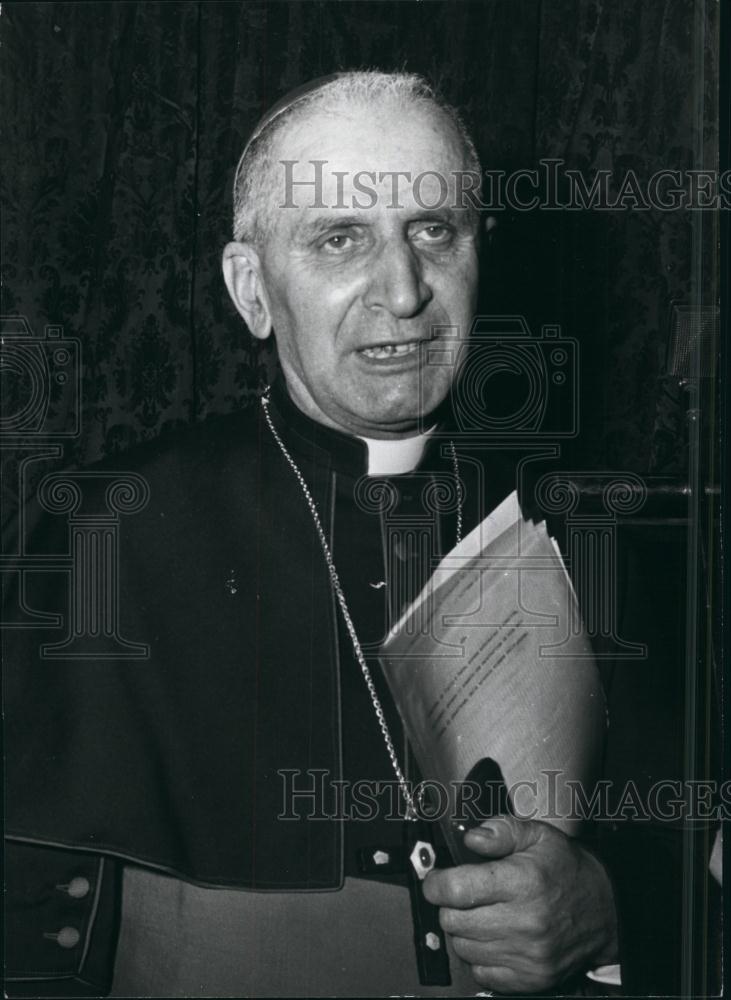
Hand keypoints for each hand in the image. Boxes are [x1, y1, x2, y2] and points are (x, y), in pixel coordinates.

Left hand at [422, 815, 617, 994]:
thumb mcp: (538, 835)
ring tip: (482, 913)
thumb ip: (501, 831)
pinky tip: (493, 936)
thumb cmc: (568, 870)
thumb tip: (470, 838)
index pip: (457, 889)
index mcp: (523, 882)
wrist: (606, 910)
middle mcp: (524, 922)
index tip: (435, 879)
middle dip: (449, 904)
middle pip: (453, 921)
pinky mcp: (530, 978)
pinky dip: (479, 955)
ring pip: (463, 947)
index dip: (436, 883)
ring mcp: (527, 955)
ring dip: (464, 930)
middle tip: (464, 893)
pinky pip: (481, 972)